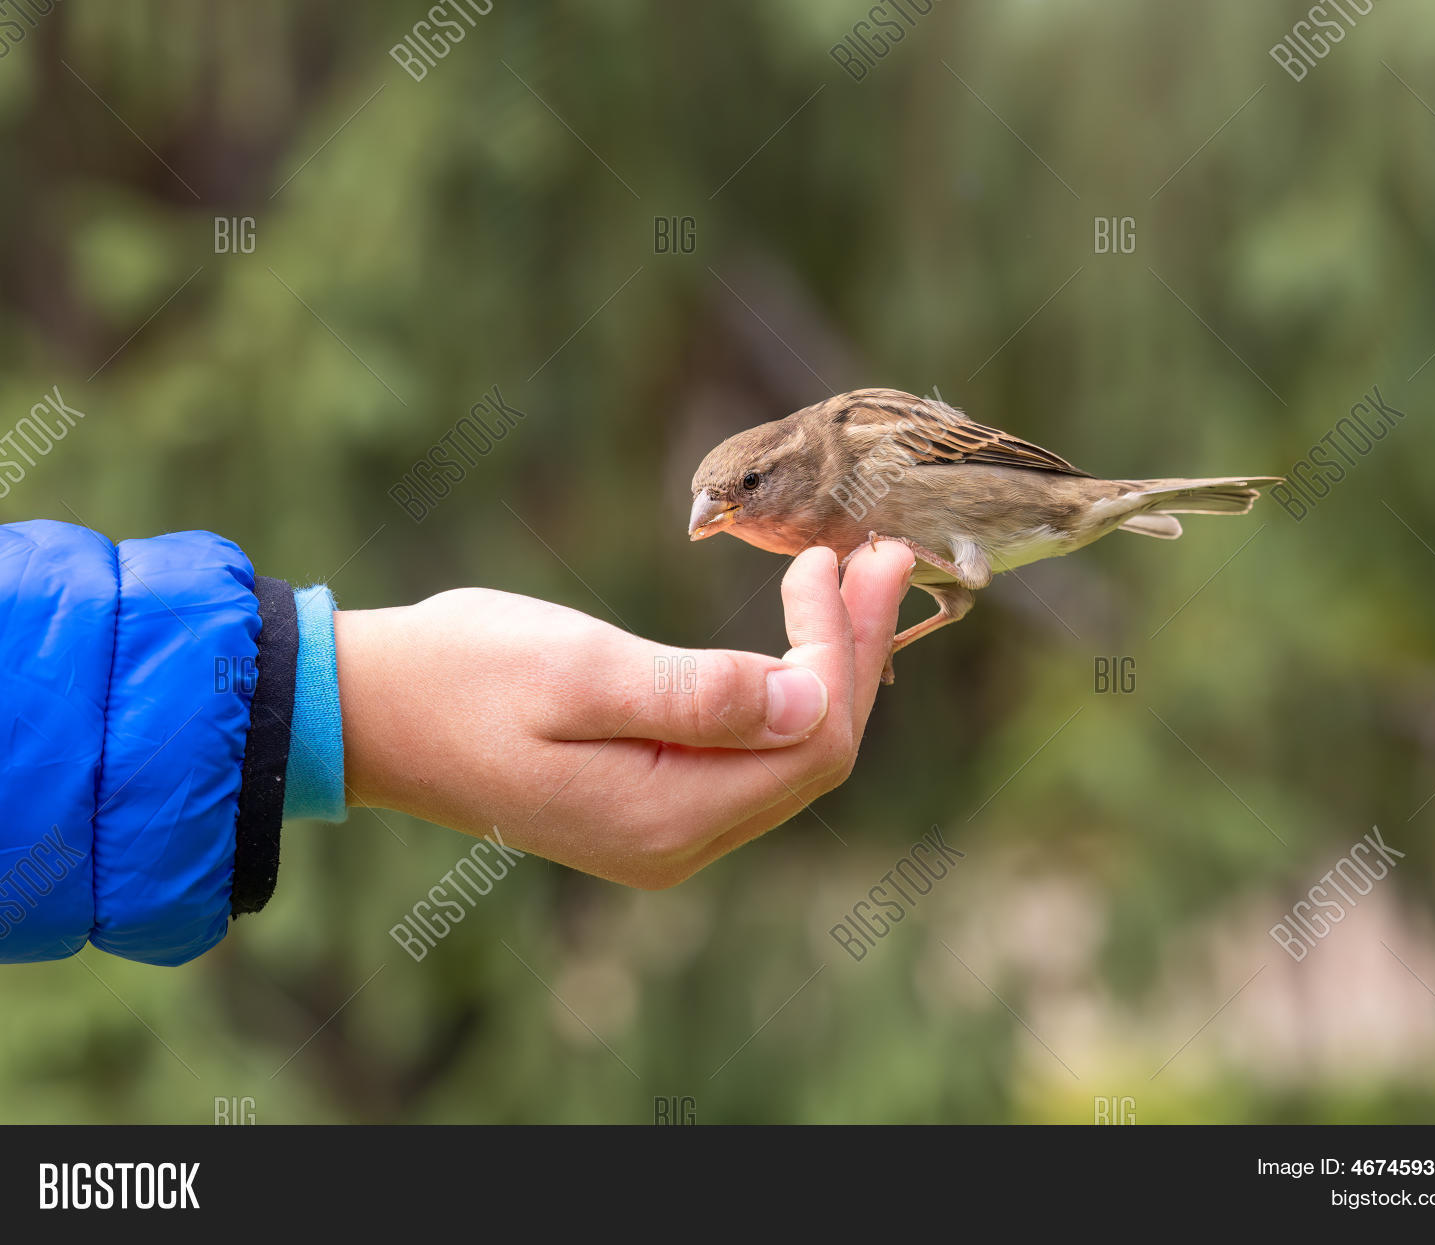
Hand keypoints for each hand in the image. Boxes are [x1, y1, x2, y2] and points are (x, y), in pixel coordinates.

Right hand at [334, 541, 915, 886]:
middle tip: (881, 555)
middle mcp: (679, 842)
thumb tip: (812, 701)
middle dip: (855, 652)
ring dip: (828, 667)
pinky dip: (783, 689)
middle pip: (816, 753)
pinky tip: (794, 635)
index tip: (840, 559)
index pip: (812, 741)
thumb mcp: (579, 672)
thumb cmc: (461, 676)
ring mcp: (665, 831)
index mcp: (668, 816)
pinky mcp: (649, 804)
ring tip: (846, 578)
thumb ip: (699, 696)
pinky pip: (749, 754)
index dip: (844, 651)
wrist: (371, 711)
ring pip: (789, 754)